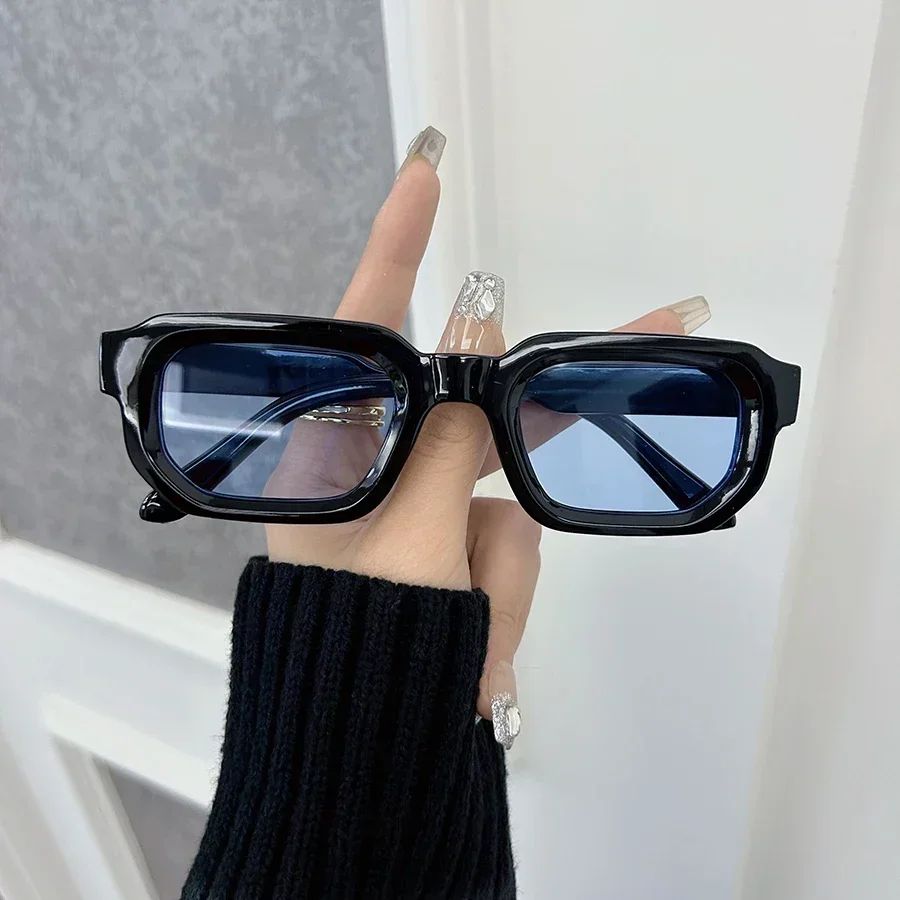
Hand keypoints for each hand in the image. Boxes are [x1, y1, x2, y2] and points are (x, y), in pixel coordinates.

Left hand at [266, 127, 705, 729]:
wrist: (370, 764)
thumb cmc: (358, 657)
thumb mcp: (409, 541)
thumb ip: (450, 433)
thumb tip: (475, 332)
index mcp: (340, 454)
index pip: (369, 324)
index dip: (401, 240)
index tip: (426, 167)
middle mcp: (380, 472)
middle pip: (473, 415)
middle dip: (535, 433)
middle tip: (667, 324)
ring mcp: (422, 515)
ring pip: (507, 497)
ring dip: (499, 571)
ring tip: (469, 635)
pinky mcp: (455, 555)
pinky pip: (510, 547)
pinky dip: (503, 597)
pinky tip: (478, 644)